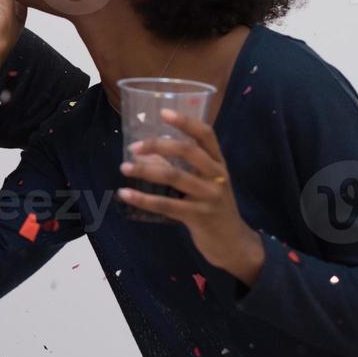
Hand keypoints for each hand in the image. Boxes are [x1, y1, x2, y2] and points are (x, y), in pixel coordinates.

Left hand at [118, 109, 264, 284]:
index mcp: (219, 163)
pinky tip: (126, 194)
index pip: (206, 134)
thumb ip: (183, 167)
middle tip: (134, 147)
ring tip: (124, 167)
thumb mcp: (205, 184)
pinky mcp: (199, 216)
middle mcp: (217, 176)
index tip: (163, 112)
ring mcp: (209, 196)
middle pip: (188, 151)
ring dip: (145, 170)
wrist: (233, 244)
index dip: (185, 121)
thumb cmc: (214, 208)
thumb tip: (148, 153)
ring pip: (174, 176)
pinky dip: (143, 198)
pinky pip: (167, 204)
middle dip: (158, 144)